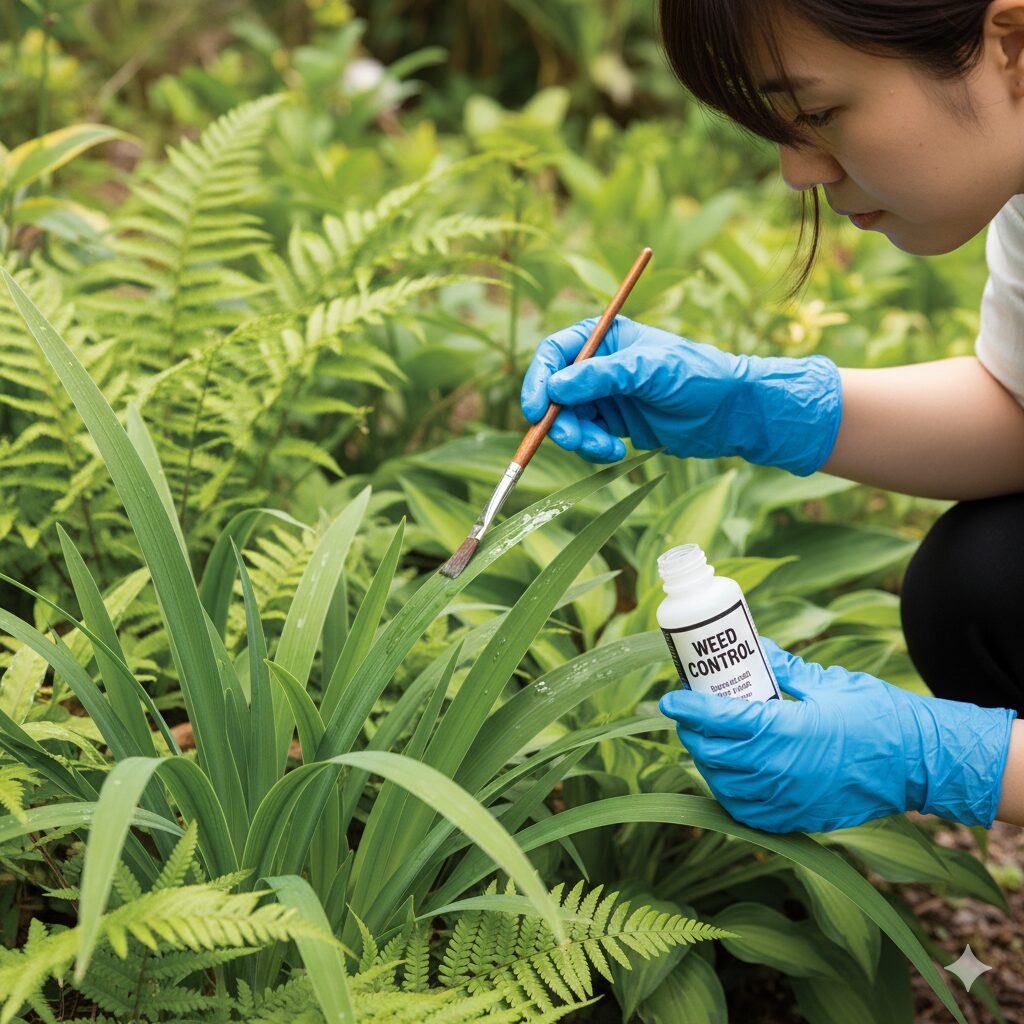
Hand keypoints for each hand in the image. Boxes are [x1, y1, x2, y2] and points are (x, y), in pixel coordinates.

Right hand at [520, 315, 842, 475]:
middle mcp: (598, 364)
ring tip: (607, 448)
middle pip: (553, 391)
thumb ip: (602, 376)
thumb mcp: (650, 371)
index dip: (539, 380)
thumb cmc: (697, 377)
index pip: (555, 352)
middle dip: (558, 419)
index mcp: (604, 337)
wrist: (731, 413)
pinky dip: (593, 448)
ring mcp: (604, 395)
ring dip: (578, 438)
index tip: (536, 411)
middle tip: (573, 439)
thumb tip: (556, 386)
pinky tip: (618, 452)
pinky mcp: (614, 423)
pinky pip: (585, 437)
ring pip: (567, 419)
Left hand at [658, 636, 1016, 833]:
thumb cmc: (876, 716)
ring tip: (704, 741)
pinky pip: (747, 812)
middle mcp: (779, 770)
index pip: (719, 719)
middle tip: (687, 715)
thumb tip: (757, 650)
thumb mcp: (827, 682)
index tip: (670, 699)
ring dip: (706, 763)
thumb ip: (785, 669)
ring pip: (723, 785)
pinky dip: (728, 793)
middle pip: (713, 754)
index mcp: (785, 730)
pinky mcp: (797, 819)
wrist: (917, 763)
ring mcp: (787, 800)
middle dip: (691, 733)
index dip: (688, 709)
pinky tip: (726, 775)